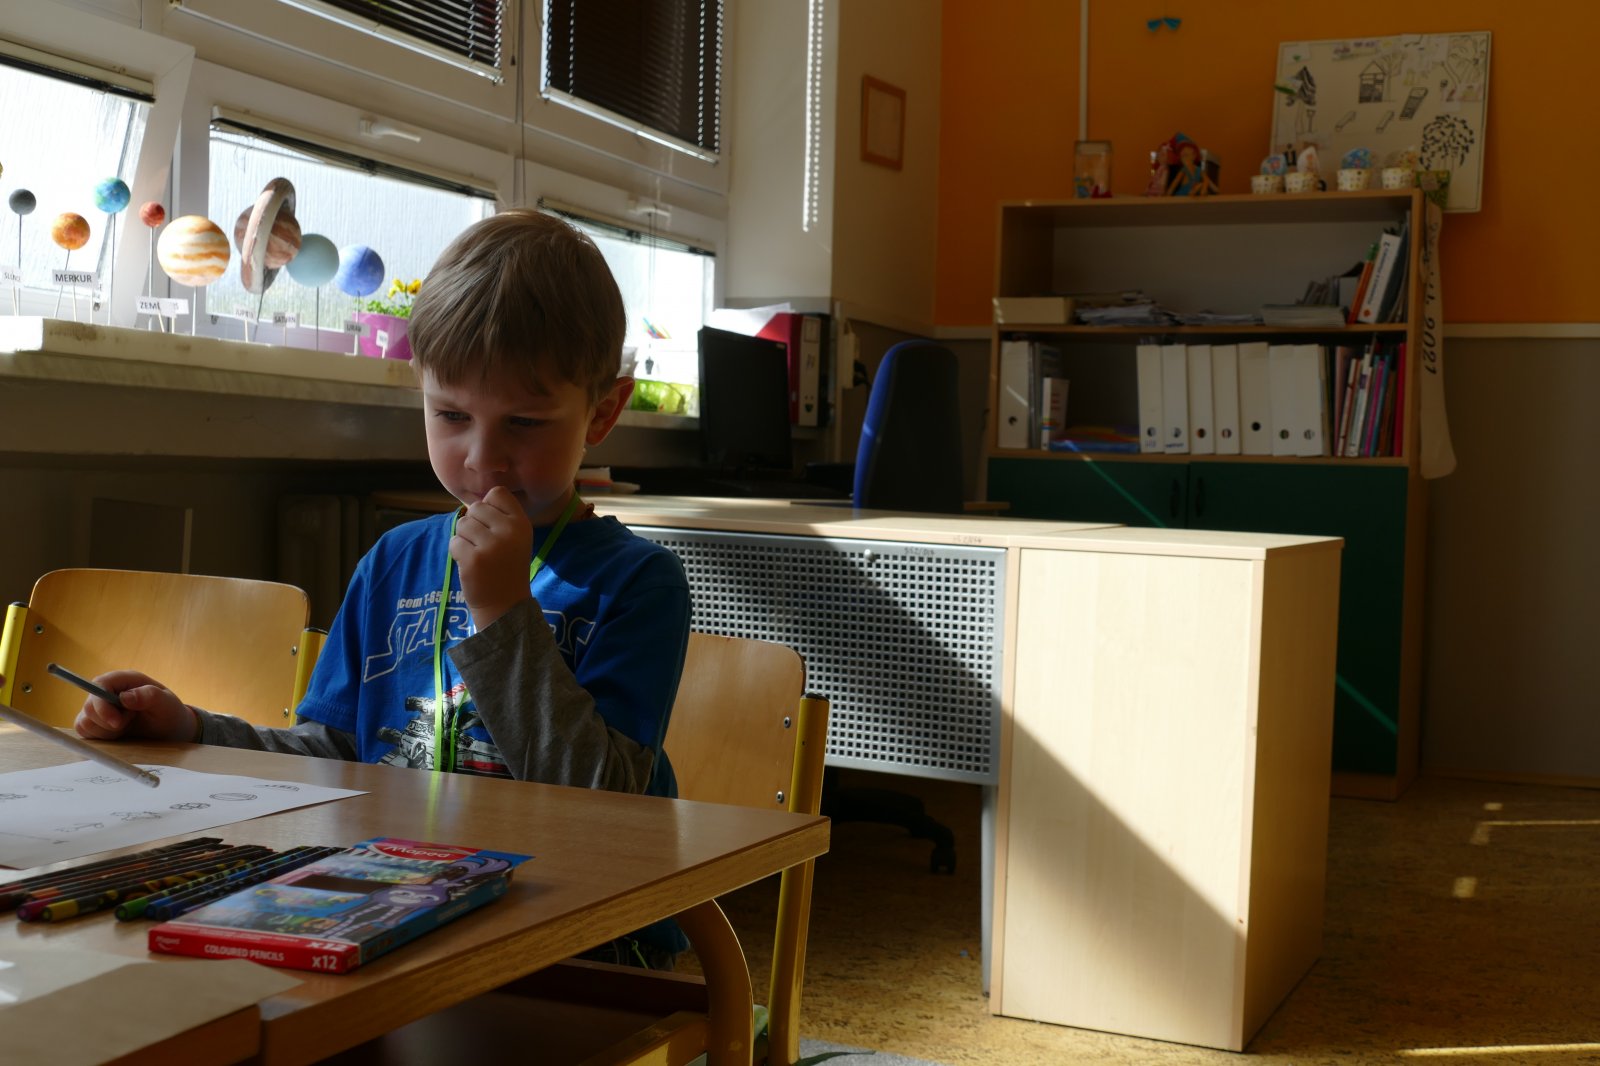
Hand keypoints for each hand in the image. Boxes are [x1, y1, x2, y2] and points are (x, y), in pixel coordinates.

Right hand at [72, 670, 197, 741]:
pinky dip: (100, 737)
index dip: (102, 704)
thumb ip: (149, 697)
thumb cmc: (169, 713)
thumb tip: (124, 697)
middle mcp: (108, 691)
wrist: (170, 731)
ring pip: (84, 721)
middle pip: (89, 706)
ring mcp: (100, 707)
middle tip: (129, 723)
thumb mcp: (167, 704)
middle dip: (107, 722)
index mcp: (125, 680)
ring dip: (105, 731)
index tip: (117, 722)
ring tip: (126, 727)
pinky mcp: (95, 723)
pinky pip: (85, 732)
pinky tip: (118, 735)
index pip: (100, 684)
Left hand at [451, 486, 533, 630]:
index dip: (488, 507)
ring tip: (478, 555)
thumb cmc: (506, 568)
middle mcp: (509, 531)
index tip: (492, 526)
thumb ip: (499, 518)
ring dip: (464, 538)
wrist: (505, 606)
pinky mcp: (473, 559)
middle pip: (476, 507)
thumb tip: (473, 504)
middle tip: (483, 545)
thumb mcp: (515, 539)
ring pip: (462, 524)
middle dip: (473, 523)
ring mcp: (491, 545)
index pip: (497, 493)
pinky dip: (457, 552)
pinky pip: (454, 542)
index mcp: (521, 523)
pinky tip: (470, 565)